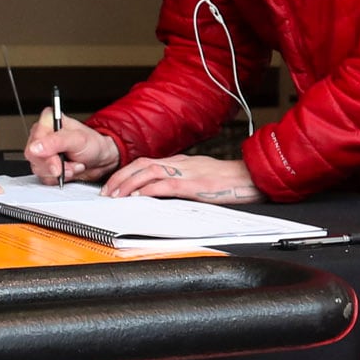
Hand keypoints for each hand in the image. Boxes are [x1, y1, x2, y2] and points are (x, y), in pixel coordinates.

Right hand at [22, 112, 119, 185]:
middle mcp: (42, 137)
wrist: (101, 159)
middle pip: (34, 158)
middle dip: (56, 166)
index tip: (57, 164)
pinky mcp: (46, 167)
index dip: (44, 155)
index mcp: (47, 122)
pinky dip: (60, 179)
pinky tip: (70, 171)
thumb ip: (55, 142)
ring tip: (74, 166)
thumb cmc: (92, 144)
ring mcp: (43, 153)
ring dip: (60, 173)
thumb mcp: (77, 139)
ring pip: (39, 170)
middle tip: (71, 166)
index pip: (34, 141)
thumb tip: (35, 147)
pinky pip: (45, 178)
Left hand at [102, 153, 261, 203]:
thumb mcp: (201, 178)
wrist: (253, 177)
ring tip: (116, 195)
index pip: (146, 163)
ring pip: (148, 172)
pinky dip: (149, 189)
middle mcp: (180, 164)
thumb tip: (162, 193)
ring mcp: (186, 172)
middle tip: (106, 192)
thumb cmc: (230, 181)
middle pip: (141, 164)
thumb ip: (182, 183)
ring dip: (128, 183)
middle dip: (120, 177)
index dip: (126, 172)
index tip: (113, 185)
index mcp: (180, 163)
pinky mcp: (194, 184)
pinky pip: (166, 185)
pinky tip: (138, 196)